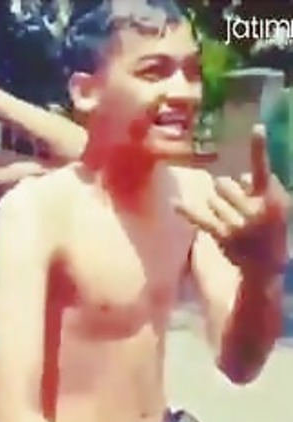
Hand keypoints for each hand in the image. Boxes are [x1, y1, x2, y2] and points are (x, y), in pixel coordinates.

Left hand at [174, 124, 289, 274]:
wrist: (267, 263)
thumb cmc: (271, 227)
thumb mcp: (278, 204)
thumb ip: (260, 186)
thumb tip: (239, 175)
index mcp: (271, 198)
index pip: (263, 169)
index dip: (259, 149)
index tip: (256, 128)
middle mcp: (255, 209)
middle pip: (224, 184)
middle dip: (225, 191)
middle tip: (237, 206)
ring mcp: (239, 224)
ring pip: (212, 199)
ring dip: (218, 206)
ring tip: (233, 220)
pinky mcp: (223, 235)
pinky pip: (200, 217)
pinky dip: (187, 210)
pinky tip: (174, 204)